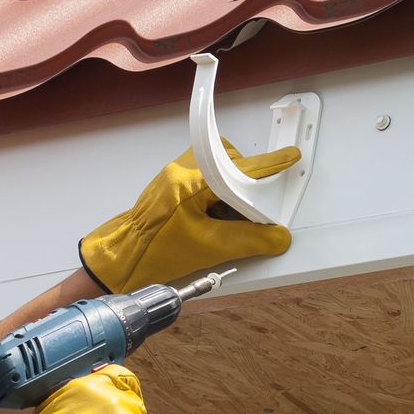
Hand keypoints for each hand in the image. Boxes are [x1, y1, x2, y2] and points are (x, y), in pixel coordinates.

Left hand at [79, 139, 299, 292]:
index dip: (269, 166)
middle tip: (250, 214)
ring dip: (229, 192)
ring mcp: (175, 175)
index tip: (289, 158)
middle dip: (244, 187)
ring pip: (217, 171)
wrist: (124, 256)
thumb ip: (247, 240)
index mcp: (189, 183)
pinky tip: (213, 220)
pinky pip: (205, 179)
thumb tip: (276, 236)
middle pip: (229, 165)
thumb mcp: (208, 248)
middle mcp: (181, 171)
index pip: (239, 170)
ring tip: (225, 221)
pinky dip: (216, 197)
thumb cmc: (156, 252)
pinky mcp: (173, 184)